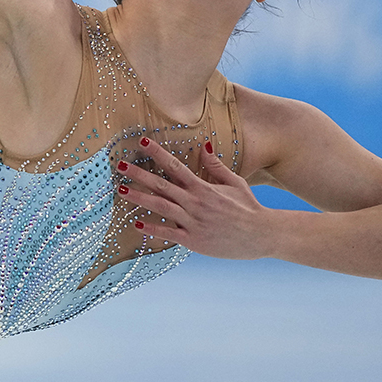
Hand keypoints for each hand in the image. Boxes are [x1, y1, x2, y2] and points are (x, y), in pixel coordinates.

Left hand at [117, 137, 276, 259]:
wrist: (262, 235)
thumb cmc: (249, 207)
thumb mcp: (235, 182)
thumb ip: (216, 165)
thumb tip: (203, 145)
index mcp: (203, 187)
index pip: (175, 166)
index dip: (157, 153)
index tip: (142, 141)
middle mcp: (195, 202)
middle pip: (162, 185)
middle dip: (139, 174)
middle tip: (119, 165)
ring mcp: (193, 222)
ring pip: (161, 207)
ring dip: (140, 198)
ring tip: (122, 190)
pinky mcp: (193, 240)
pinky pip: (168, 233)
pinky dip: (152, 228)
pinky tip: (136, 223)